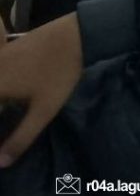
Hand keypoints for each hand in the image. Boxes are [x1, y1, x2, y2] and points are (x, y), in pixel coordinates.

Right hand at [0, 13, 82, 166]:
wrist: (77, 32)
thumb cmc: (59, 73)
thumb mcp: (43, 110)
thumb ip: (21, 138)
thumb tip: (0, 163)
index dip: (0, 118)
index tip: (3, 142)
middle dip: (1, 109)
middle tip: (10, 115)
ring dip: (2, 98)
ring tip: (10, 107)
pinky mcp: (9, 48)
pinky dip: (2, 83)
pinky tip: (12, 94)